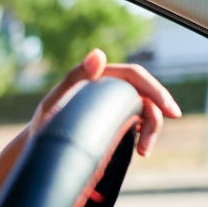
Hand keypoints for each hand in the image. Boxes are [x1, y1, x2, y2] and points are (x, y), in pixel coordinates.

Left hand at [31, 48, 181, 156]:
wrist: (40, 145)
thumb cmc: (46, 122)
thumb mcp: (56, 101)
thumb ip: (76, 77)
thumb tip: (98, 54)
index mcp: (101, 76)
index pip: (135, 76)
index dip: (155, 90)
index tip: (167, 110)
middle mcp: (111, 88)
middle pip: (145, 94)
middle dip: (157, 115)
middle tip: (152, 143)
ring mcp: (116, 104)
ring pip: (146, 111)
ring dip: (151, 130)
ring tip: (142, 152)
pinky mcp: (118, 121)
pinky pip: (139, 123)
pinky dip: (145, 135)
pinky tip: (140, 149)